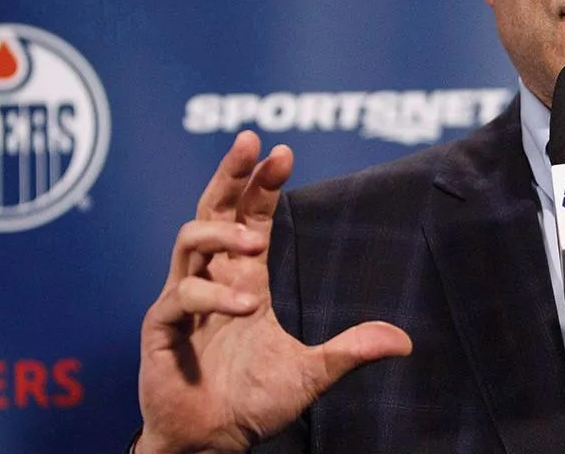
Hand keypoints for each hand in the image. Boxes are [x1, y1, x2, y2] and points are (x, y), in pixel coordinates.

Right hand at [136, 132, 412, 452]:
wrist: (213, 442)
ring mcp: (183, 301)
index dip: (263, 185)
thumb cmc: (254, 403)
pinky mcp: (161, 329)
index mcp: (244, 280)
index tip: (284, 152)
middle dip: (230, 174)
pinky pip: (179, 297)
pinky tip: (245, 307)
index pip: (251, 218)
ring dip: (222, 234)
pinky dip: (213, 296)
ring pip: (188, 240)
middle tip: (250, 141)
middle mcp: (213, 280)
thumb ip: (350, 352)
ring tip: (254, 242)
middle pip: (213, 210)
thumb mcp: (311, 373)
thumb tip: (403, 342)